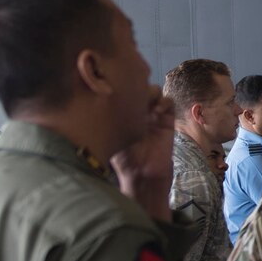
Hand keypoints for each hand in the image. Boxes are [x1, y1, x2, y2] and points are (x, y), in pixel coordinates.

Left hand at [111, 90, 176, 220]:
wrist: (142, 174)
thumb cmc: (123, 159)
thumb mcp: (109, 136)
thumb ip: (103, 119)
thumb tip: (92, 101)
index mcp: (122, 112)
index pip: (123, 90)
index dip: (122, 87)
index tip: (118, 91)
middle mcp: (138, 110)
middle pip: (140, 86)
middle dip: (137, 86)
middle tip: (134, 96)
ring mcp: (153, 114)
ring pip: (155, 91)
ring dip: (151, 93)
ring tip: (146, 104)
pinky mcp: (167, 120)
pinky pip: (169, 103)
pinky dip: (164, 102)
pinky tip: (156, 112)